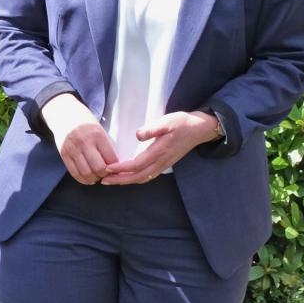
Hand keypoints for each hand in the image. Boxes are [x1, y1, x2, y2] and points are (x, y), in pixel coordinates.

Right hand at [41, 94, 116, 183]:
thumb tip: (114, 164)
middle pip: (99, 168)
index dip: (115, 167)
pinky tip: (88, 179)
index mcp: (97, 135)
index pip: (110, 158)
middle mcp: (84, 142)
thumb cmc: (84, 121)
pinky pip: (74, 172)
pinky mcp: (63, 154)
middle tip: (107, 174)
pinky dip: (82, 179)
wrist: (63, 113)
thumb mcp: (98, 128)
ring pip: (86, 173)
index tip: (116, 169)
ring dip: (94, 178)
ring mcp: (72, 149)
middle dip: (105, 175)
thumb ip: (105, 145)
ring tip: (97, 177)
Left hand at [101, 110, 218, 184]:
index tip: (108, 167)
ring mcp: (163, 165)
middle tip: (103, 180)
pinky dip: (135, 179)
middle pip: (137, 176)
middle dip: (119, 180)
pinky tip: (128, 177)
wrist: (200, 129)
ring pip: (142, 178)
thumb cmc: (183, 123)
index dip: (121, 168)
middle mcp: (161, 162)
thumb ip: (152, 129)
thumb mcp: (167, 121)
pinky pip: (147, 176)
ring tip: (112, 180)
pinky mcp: (164, 164)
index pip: (136, 165)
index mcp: (159, 152)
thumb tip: (137, 136)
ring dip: (126, 181)